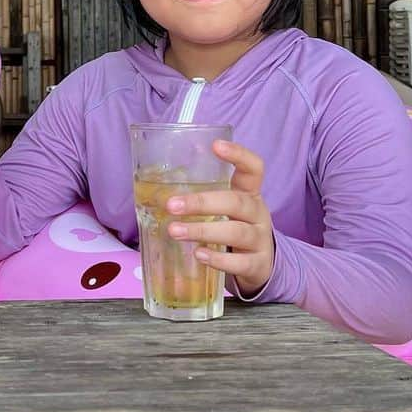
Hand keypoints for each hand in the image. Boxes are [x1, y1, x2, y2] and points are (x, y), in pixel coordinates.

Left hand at [165, 140, 273, 295]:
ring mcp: (261, 240)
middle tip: (171, 206)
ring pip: (237, 232)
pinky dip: (219, 259)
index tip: (215, 145)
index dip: (239, 155)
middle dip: (202, 202)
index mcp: (249, 193)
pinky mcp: (259, 265)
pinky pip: (241, 263)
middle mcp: (258, 213)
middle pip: (236, 202)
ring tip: (175, 231)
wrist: (260, 266)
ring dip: (202, 231)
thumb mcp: (223, 209)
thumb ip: (200, 197)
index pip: (253, 168)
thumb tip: (151, 190)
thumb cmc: (231, 228)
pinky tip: (199, 255)